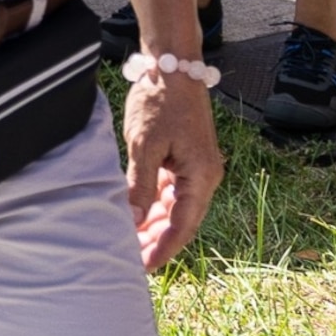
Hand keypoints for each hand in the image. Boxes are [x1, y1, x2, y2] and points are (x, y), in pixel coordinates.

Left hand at [121, 70, 222, 269]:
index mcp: (201, 176)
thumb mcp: (144, 144)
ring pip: (174, 207)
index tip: (145, 267)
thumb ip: (140, 182)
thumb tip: (135, 218)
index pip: (183, 224)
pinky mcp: (183, 159)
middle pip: (181, 220)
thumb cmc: (160, 102)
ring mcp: (194, 168)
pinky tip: (136, 215)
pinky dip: (153, 204)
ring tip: (131, 243)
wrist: (172, 67)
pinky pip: (169, 190)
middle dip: (157, 241)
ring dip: (154, 224)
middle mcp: (203, 177)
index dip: (164, 248)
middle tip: (133, 260)